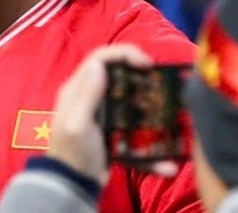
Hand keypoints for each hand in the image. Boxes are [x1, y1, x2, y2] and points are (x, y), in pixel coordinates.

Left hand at [48, 44, 176, 183]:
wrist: (72, 184)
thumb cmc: (71, 152)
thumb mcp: (77, 123)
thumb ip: (87, 94)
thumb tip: (99, 65)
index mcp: (76, 89)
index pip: (99, 58)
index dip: (123, 54)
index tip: (148, 64)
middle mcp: (88, 97)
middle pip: (117, 74)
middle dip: (139, 75)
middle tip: (160, 83)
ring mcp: (101, 115)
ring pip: (129, 101)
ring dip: (148, 107)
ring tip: (166, 112)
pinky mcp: (112, 133)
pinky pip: (134, 132)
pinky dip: (149, 148)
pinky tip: (166, 164)